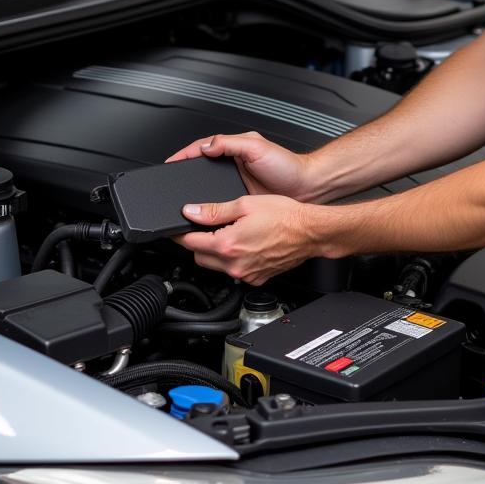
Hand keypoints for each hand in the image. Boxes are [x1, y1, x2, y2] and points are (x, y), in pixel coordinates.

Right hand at [165, 131, 309, 199]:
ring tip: (182, 198)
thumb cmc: (287, 165)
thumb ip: (231, 143)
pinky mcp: (240, 201)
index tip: (170, 162)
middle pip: (202, 167)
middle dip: (185, 173)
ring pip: (208, 187)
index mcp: (234, 148)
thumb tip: (206, 146)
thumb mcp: (257, 147)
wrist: (306, 188)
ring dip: (196, 192)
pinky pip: (219, 203)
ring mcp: (235, 183)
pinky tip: (203, 212)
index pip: (203, 148)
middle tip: (170, 181)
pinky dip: (209, 207)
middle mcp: (233, 164)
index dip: (185, 154)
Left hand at [174, 194, 319, 284]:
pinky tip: (242, 245)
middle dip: (195, 243)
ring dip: (213, 252)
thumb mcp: (245, 204)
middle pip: (199, 257)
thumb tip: (190, 212)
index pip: (190, 242)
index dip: (179, 234)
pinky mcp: (256, 279)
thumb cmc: (284, 216)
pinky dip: (231, 260)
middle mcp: (234, 264)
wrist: (310, 232)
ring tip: (224, 234)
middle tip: (201, 228)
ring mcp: (246, 274)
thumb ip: (214, 210)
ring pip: (216, 266)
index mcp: (228, 244)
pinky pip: (234, 272)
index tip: (174, 228)